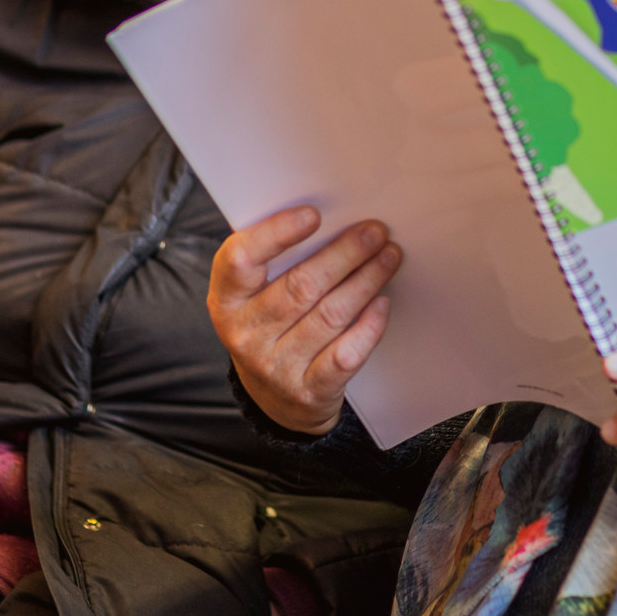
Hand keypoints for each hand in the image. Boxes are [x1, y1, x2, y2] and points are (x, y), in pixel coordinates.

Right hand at [208, 206, 400, 435]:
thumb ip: (278, 261)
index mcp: (227, 300)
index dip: (276, 234)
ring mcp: (276, 366)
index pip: (241, 260)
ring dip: (365, 280)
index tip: (314, 215)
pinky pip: (344, 355)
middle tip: (374, 231)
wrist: (276, 400)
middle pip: (300, 286)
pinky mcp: (308, 391)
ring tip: (389, 257)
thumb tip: (334, 218)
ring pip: (329, 315)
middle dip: (344, 253)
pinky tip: (382, 304)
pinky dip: (368, 327)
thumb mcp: (256, 296)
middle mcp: (245, 334)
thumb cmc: (271, 327)